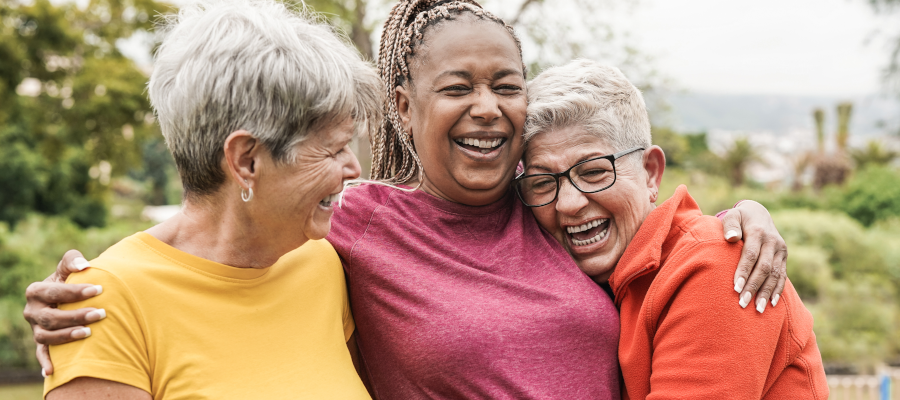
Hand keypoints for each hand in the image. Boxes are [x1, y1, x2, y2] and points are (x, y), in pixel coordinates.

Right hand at [22, 250, 104, 375]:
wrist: (66, 299)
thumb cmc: (69, 281)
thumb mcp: (68, 269)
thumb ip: (73, 260)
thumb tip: (84, 266)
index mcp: (35, 291)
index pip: (54, 292)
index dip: (76, 291)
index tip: (99, 289)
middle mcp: (32, 311)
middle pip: (51, 317)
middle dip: (76, 315)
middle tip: (101, 313)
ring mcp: (35, 329)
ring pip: (46, 337)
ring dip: (66, 336)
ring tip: (89, 332)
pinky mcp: (41, 343)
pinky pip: (41, 354)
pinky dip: (45, 362)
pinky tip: (52, 371)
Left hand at [721, 201, 787, 313]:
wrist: (759, 213)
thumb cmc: (739, 218)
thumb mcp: (732, 216)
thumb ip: (729, 225)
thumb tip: (731, 238)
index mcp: (758, 232)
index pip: (751, 255)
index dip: (744, 272)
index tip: (736, 288)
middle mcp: (772, 241)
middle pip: (764, 268)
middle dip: (754, 287)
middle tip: (743, 303)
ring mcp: (780, 250)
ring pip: (775, 274)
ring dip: (766, 293)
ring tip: (757, 309)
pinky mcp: (784, 256)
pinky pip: (782, 275)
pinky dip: (777, 290)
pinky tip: (771, 303)